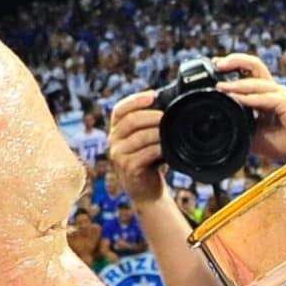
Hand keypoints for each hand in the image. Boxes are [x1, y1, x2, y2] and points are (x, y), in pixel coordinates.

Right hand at [108, 91, 167, 205]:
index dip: (135, 100)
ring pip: (139, 137)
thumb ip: (150, 122)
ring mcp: (118, 154)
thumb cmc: (149, 161)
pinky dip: (159, 149)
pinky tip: (167, 149)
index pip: (120, 109)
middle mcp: (113, 139)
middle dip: (152, 116)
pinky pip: (145, 153)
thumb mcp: (147, 138)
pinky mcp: (127, 168)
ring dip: (158, 133)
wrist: (146, 190)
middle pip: (131, 121)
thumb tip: (167, 101)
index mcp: (117, 128)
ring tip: (171, 132)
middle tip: (168, 116)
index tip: (153, 96)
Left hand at [212, 53, 285, 162]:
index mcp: (266, 95)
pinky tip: (236, 99)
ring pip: (256, 79)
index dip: (231, 68)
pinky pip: (264, 98)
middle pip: (253, 65)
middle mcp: (273, 90)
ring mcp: (280, 94)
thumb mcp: (254, 135)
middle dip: (233, 61)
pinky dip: (249, 99)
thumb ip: (241, 125)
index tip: (214, 70)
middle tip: (216, 64)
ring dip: (236, 83)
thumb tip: (220, 123)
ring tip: (220, 86)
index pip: (248, 74)